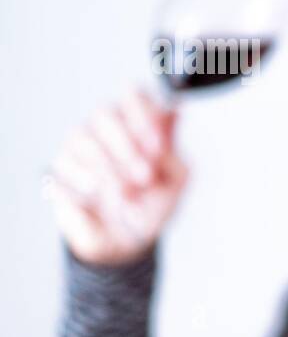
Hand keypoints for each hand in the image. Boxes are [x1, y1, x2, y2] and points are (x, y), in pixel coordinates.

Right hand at [48, 89, 188, 265]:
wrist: (128, 241)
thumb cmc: (153, 204)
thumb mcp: (175, 179)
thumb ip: (172, 146)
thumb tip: (177, 110)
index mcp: (139, 124)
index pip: (134, 95)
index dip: (143, 114)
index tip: (157, 146)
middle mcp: (108, 129)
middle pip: (105, 112)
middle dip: (126, 145)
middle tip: (144, 175)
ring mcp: (81, 146)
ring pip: (82, 135)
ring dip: (109, 167)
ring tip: (128, 192)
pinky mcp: (61, 167)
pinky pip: (65, 162)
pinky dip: (87, 179)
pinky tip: (98, 194)